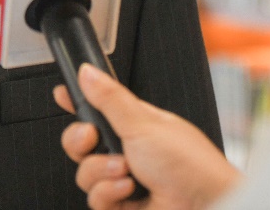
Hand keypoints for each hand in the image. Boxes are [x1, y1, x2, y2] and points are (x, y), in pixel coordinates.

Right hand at [55, 64, 240, 209]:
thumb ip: (110, 98)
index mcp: (134, 124)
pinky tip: (127, 190)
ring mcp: (123, 180)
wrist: (206, 206)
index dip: (77, 103)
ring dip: (101, 171)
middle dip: (81, 141)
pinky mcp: (121, 206)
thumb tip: (88, 72)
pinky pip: (95, 199)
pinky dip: (108, 193)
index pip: (98, 109)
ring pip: (84, 172)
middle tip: (94, 138)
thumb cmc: (190, 164)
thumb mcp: (143, 123)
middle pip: (81, 142)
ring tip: (126, 170)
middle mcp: (127, 151)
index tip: (63, 95)